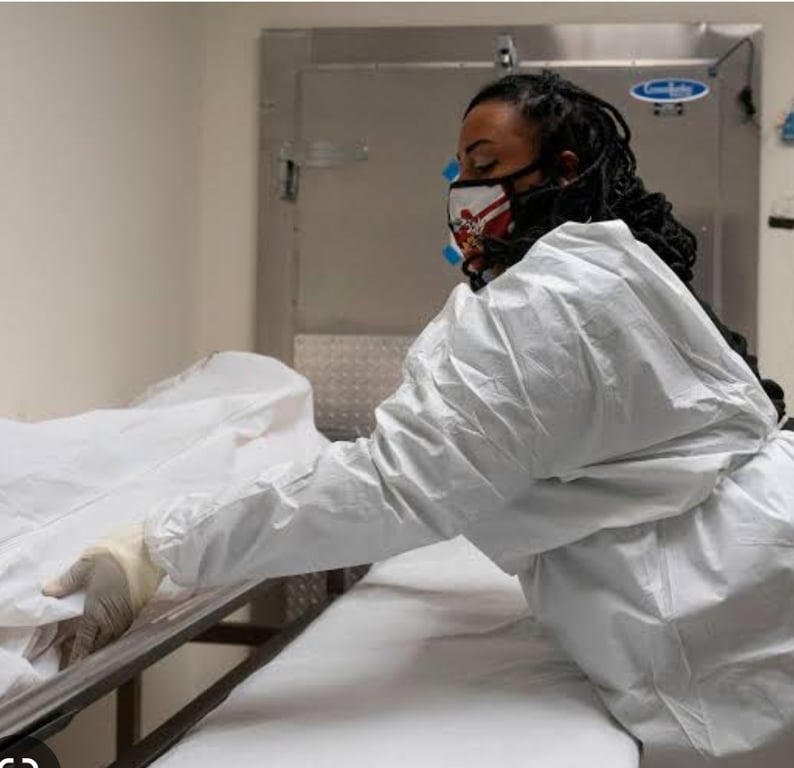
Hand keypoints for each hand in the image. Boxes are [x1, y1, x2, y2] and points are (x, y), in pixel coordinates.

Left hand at [43, 524, 164, 665]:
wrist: (153, 548)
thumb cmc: (119, 554)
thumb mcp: (88, 562)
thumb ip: (68, 580)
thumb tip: (48, 592)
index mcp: (97, 611)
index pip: (84, 642)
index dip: (75, 657)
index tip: (68, 669)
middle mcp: (113, 619)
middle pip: (99, 646)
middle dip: (86, 654)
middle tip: (72, 657)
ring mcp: (128, 615)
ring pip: (111, 639)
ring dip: (99, 645)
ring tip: (86, 644)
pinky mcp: (138, 609)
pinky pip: (120, 629)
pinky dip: (110, 634)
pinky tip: (104, 628)